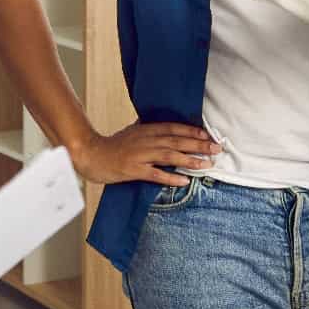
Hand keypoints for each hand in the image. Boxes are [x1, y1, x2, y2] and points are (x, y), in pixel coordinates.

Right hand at [66, 122, 220, 186]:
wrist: (90, 154)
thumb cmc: (113, 146)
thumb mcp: (132, 132)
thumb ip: (148, 130)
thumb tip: (165, 128)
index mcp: (146, 130)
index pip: (174, 128)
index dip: (192, 132)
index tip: (209, 136)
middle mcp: (146, 140)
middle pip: (176, 141)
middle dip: (198, 145)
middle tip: (217, 149)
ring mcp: (139, 155)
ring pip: (169, 156)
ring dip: (189, 160)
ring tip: (206, 165)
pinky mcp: (133, 170)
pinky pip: (154, 174)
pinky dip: (170, 177)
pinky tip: (184, 181)